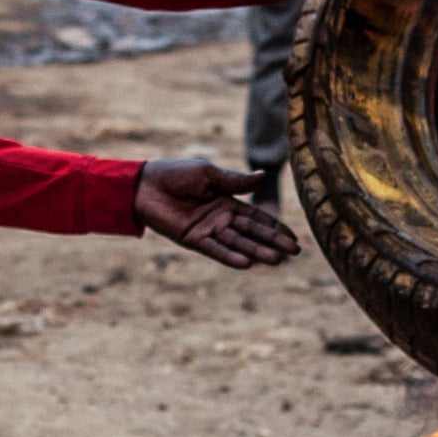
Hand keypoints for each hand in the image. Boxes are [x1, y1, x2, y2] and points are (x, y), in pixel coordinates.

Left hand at [134, 159, 300, 268]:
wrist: (143, 185)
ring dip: (256, 251)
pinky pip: (214, 249)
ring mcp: (208, 230)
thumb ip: (234, 181)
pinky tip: (246, 263)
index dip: (275, 227)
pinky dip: (229, 256)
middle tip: (293, 254)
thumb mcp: (208, 173)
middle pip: (252, 232)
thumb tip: (262, 176)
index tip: (294, 239)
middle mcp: (220, 218)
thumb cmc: (174, 173)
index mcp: (227, 201)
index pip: (257, 217)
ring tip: (275, 261)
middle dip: (272, 242)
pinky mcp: (193, 239)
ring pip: (237, 242)